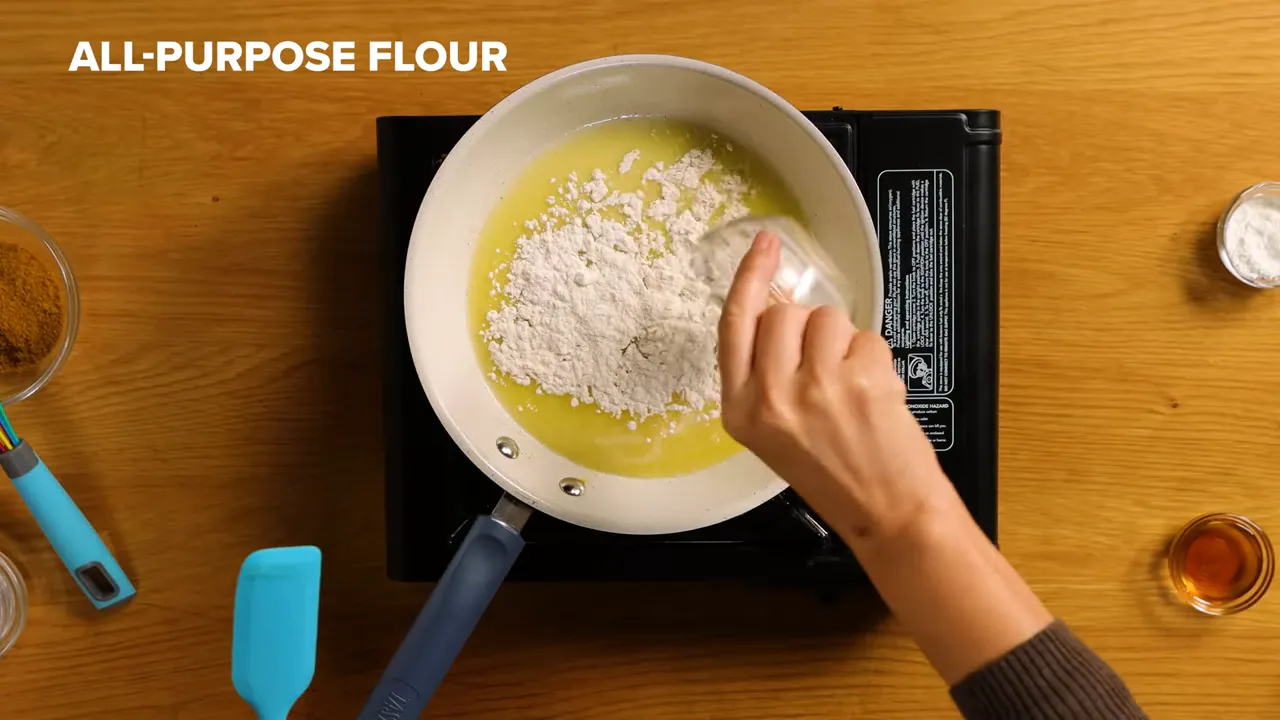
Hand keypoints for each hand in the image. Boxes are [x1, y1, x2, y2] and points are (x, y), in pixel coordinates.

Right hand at [717, 231, 954, 542]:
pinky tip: (874, 397)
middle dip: (808, 329)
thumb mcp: (776, 429)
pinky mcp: (859, 381)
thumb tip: (779, 304)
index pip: (734, 324)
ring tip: (851, 388)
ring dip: (844, 343)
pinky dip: (875, 360)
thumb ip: (768, 370)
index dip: (750, 278)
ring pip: (827, 319)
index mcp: (740, 409)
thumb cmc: (834, 474)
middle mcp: (771, 397)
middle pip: (783, 314)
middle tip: (826, 372)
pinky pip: (866, 337)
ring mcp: (815, 387)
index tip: (763, 247)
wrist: (885, 511)